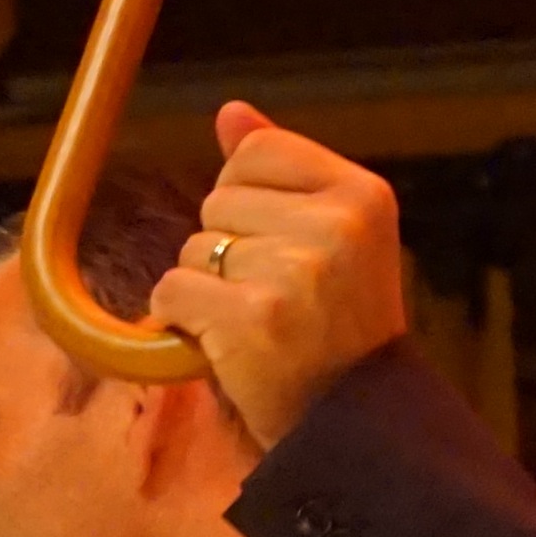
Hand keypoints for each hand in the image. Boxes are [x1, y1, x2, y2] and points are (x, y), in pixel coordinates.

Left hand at [148, 103, 414, 447]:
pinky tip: (226, 343)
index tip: (281, 245)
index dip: (245, 196)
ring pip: (192, 247)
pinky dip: (181, 320)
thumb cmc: (338, 327)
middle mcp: (336, 225)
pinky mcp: (252, 318)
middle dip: (228, 248)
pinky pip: (171, 290)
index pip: (256, 150)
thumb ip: (283, 170)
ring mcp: (295, 271)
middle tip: (276, 297)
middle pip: (218, 199)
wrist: (354, 424)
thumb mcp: (334, 236)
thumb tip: (230, 112)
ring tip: (258, 322)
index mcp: (363, 195)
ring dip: (206, 287)